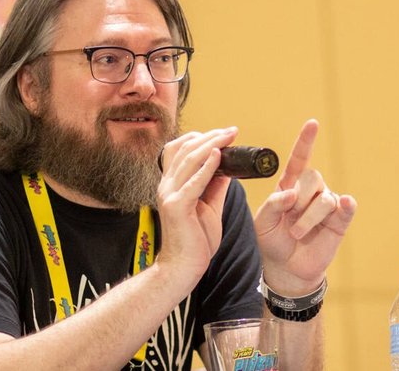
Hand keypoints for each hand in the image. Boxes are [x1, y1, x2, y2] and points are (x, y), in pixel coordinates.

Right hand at [155, 127, 237, 283]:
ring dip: (211, 144)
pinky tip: (218, 155)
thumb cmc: (195, 240)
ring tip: (228, 136)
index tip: (222, 134)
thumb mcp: (209, 207)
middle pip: (185, 149)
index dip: (199, 138)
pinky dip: (207, 166)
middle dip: (209, 136)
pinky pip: (193, 182)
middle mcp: (166, 186)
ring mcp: (170, 195)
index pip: (179, 150)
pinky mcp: (177, 207)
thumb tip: (227, 168)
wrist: (183, 267)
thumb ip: (215, 186)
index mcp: (172, 184)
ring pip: (189, 160)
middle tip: (231, 130)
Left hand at [254, 119, 356, 294]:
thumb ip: (272, 205)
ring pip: (324, 198)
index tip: (312, 124)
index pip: (300, 159)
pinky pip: (346, 208)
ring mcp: (327, 205)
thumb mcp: (263, 222)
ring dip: (308, 218)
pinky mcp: (340, 221)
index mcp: (290, 186)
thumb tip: (291, 193)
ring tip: (298, 233)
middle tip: (289, 221)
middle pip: (312, 178)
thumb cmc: (273, 240)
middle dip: (298, 200)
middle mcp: (311, 191)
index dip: (306, 141)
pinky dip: (346, 206)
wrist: (286, 268)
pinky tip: (345, 204)